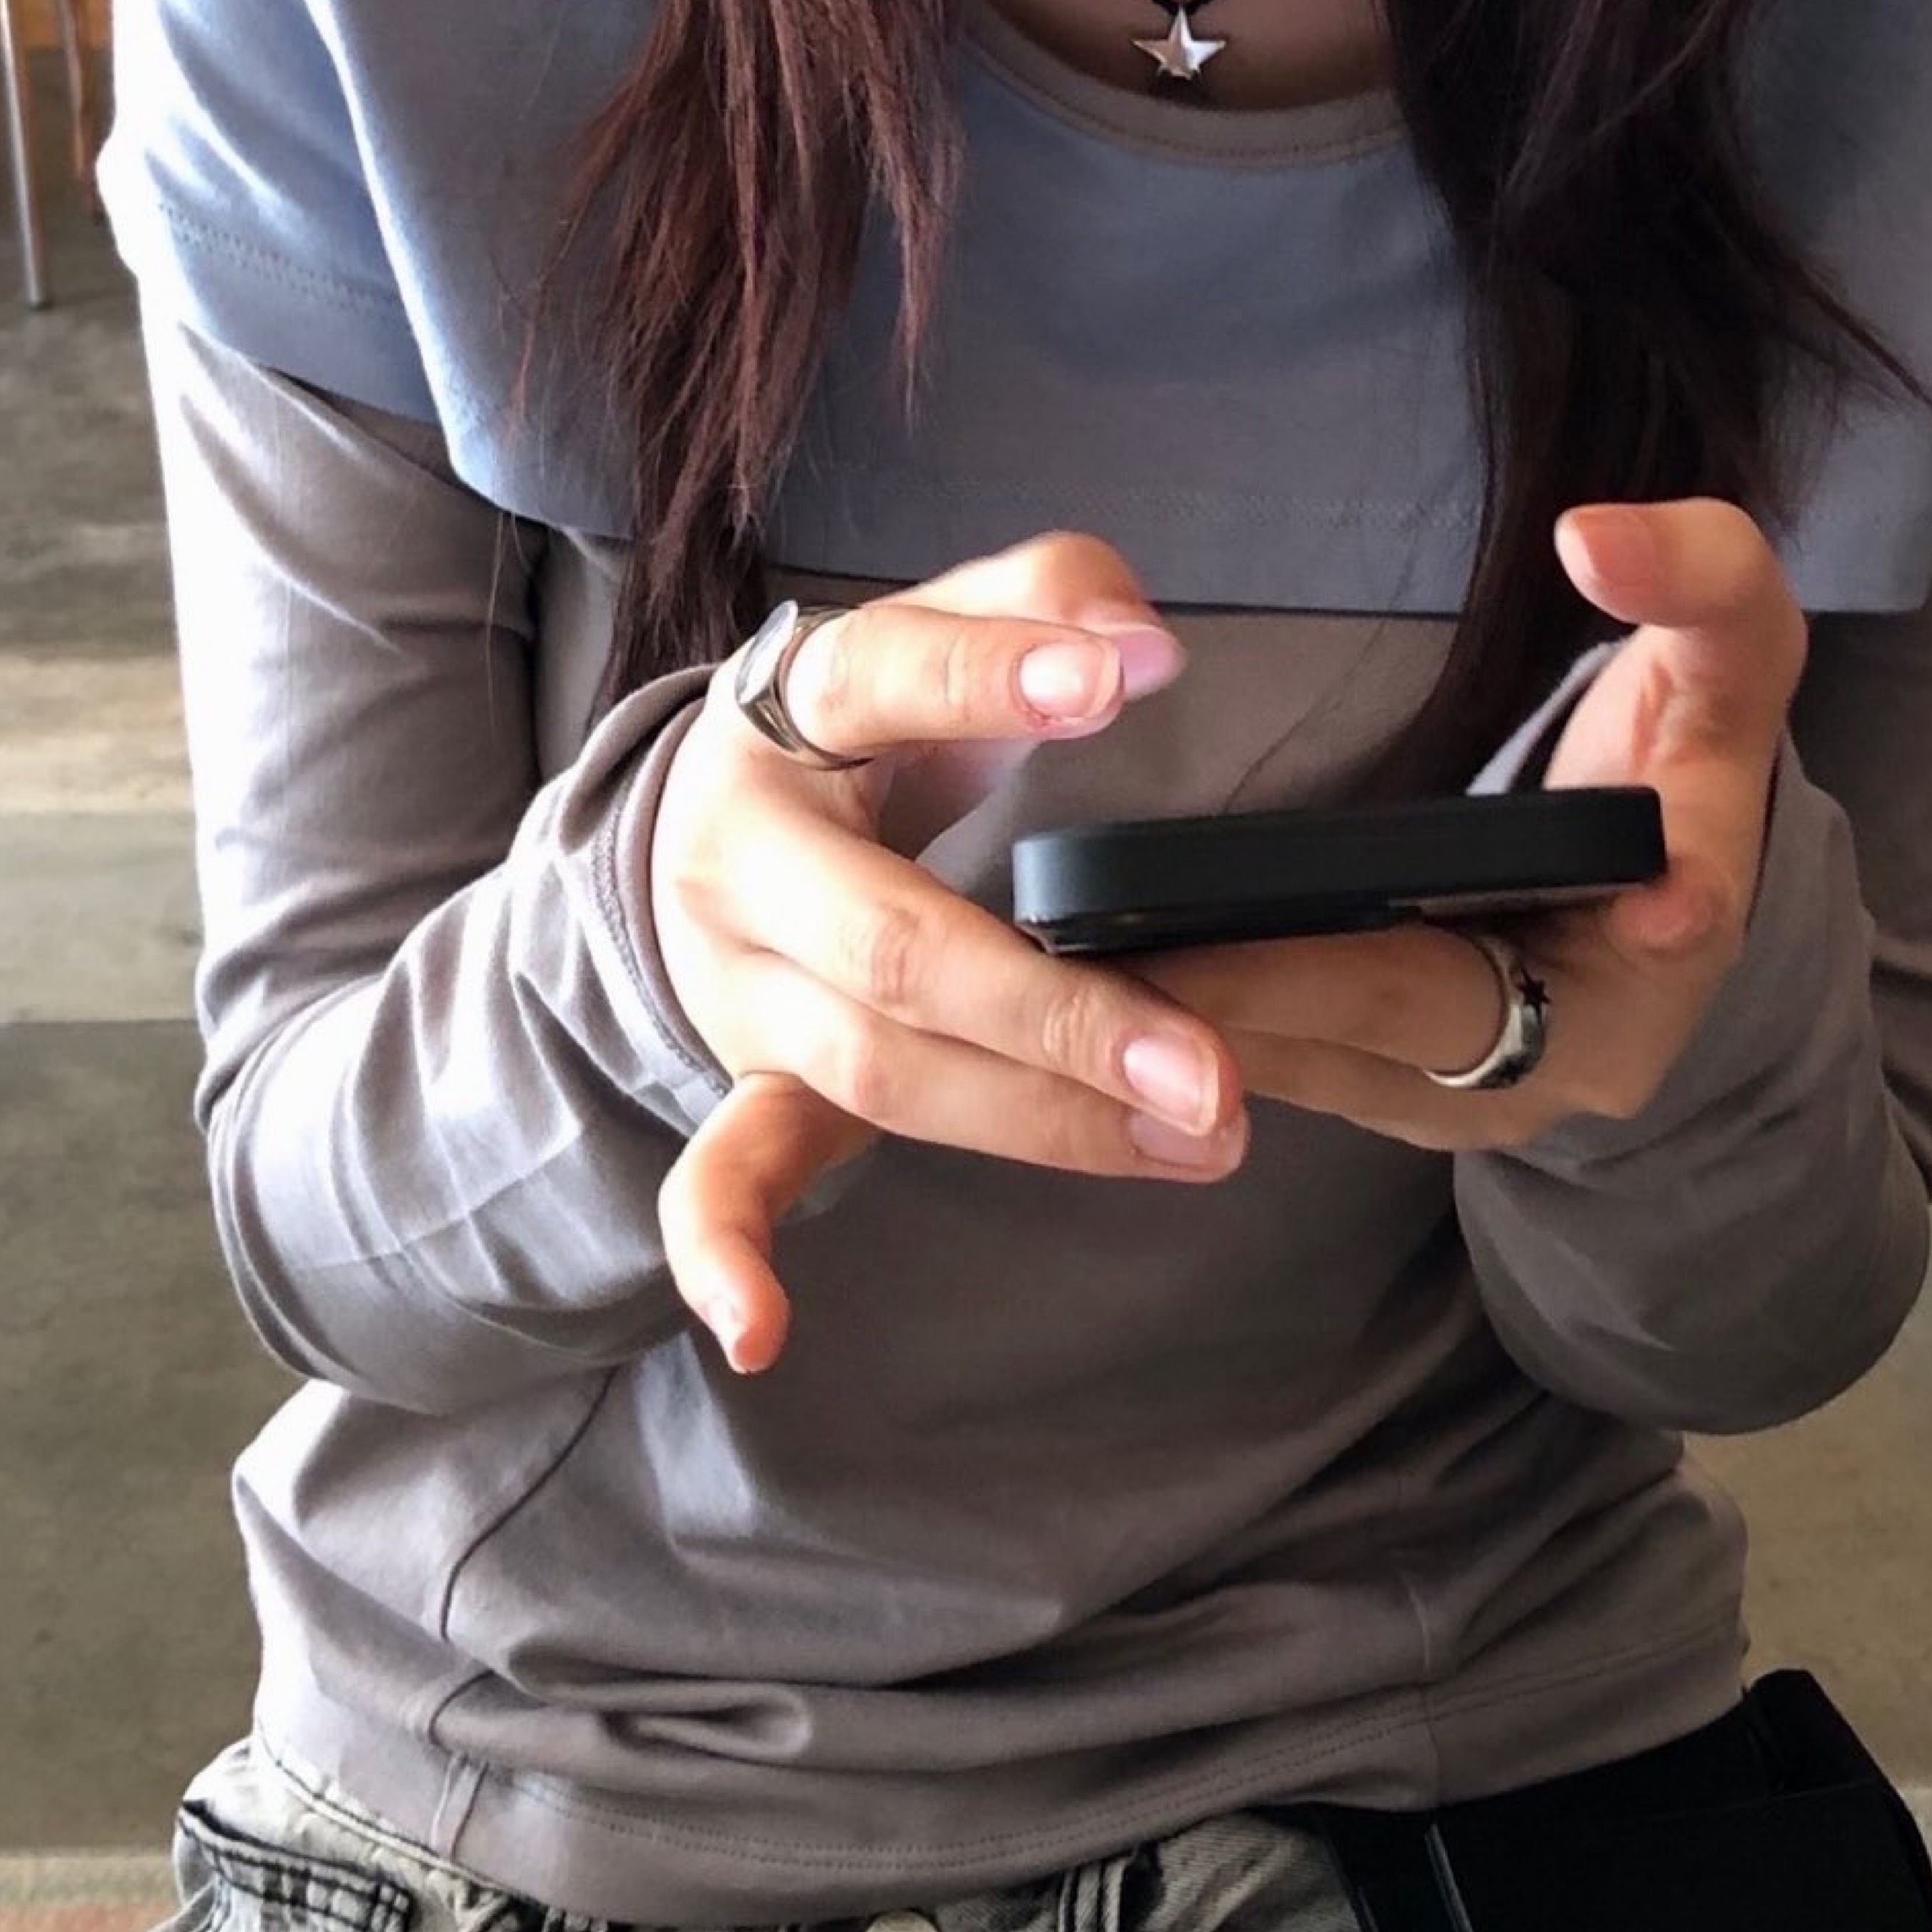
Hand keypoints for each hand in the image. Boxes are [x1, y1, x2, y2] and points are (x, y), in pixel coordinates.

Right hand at [650, 536, 1246, 1372]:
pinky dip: (729, 1250)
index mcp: (789, 711)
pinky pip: (724, 1167)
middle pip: (895, 945)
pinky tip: (758, 1334)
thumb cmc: (875, 718)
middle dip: (1056, 1013)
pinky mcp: (752, 1073)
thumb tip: (1143, 642)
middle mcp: (742, 856)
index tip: (1129, 678)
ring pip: (873, 1068)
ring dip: (1030, 1121)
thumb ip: (1043, 597)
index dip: (997, 677)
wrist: (719, 815)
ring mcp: (739, 983)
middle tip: (1211, 1069)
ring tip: (1196, 1140)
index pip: (888, 680)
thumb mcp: (942, 626)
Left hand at [1122, 500, 1805, 1151]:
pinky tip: (1097, 984)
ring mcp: (1471, 1092)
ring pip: (1324, 1065)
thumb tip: (1595, 537)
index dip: (1498, 925)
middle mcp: (1566, 1050)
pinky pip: (1286, 1069)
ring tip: (1072, 958)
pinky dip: (1201, 1028)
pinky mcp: (1389, 1096)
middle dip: (1268, 985)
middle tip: (1122, 937)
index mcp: (1670, 942)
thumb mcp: (1737, 648)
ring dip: (1205, 1021)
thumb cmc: (1683, 753)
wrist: (1656, 880)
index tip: (1404, 925)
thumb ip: (1701, 577)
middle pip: (1406, 1011)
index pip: (1613, 932)